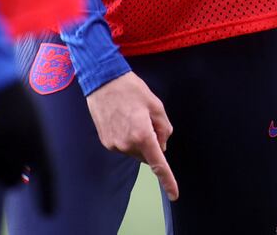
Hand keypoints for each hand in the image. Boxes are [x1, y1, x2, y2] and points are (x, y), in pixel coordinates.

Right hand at [0, 80, 55, 214]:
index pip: (47, 175)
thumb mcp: (28, 116)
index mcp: (38, 137)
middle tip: (7, 159)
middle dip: (13, 175)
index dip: (48, 196)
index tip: (48, 213)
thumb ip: (29, 144)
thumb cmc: (8, 92)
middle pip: (15, 180)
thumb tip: (23, 174)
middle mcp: (20, 151)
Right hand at [86, 72, 178, 200]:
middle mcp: (128, 145)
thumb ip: (164, 127)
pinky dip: (126, 138)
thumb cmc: (131, 89)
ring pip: (134, 151)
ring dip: (138, 141)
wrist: (103, 80)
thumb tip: (161, 144)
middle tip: (147, 120)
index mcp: (143, 135)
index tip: (174, 194)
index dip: (167, 180)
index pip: (158, 163)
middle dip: (151, 143)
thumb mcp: (155, 104)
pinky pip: (123, 146)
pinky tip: (122, 119)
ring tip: (131, 116)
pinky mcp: (106, 142)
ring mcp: (115, 145)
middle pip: (147, 154)